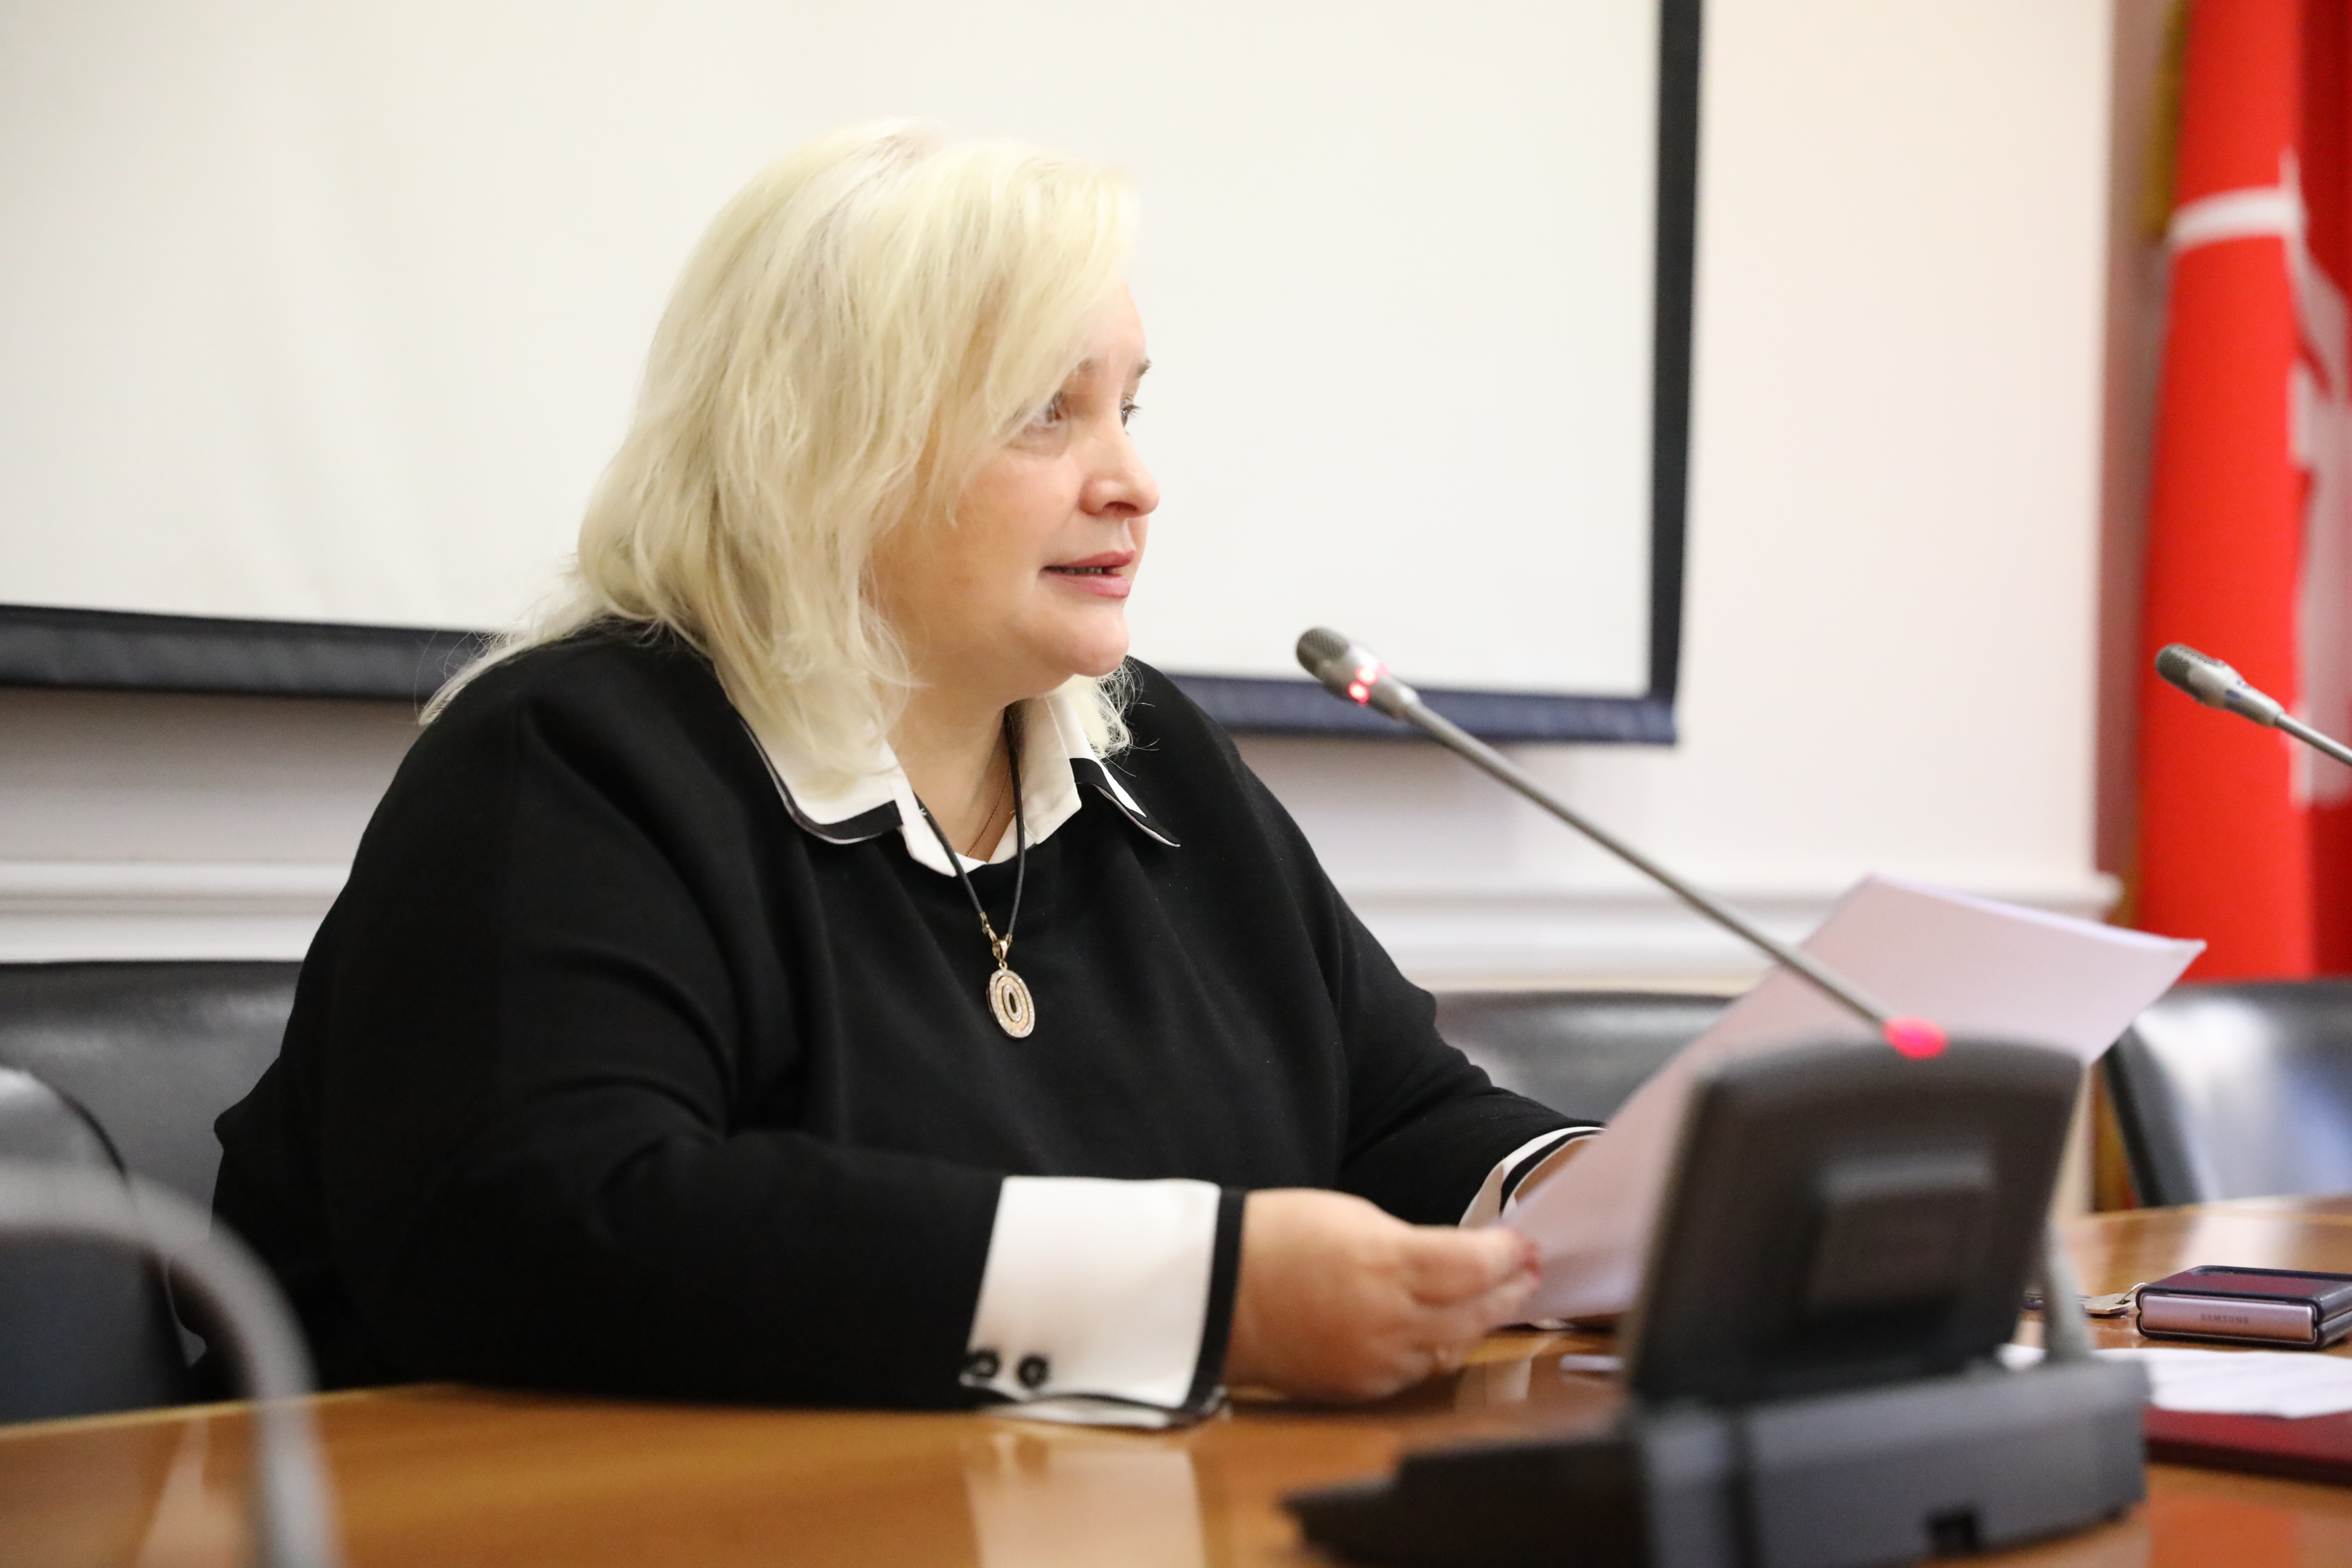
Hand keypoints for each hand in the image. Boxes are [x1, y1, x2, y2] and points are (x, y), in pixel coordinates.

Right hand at [1222, 1189, 1540, 1401]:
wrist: (1214, 1288)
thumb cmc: (1276, 1237)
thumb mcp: (1353, 1215)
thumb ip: (1410, 1243)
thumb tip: (1454, 1260)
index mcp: (1389, 1263)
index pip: (1474, 1264)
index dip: (1506, 1254)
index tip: (1521, 1243)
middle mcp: (1391, 1318)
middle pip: (1476, 1310)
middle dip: (1508, 1289)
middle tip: (1527, 1272)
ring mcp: (1376, 1360)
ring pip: (1452, 1346)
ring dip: (1478, 1321)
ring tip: (1495, 1300)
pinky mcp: (1359, 1387)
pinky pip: (1415, 1371)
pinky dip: (1436, 1349)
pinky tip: (1445, 1331)